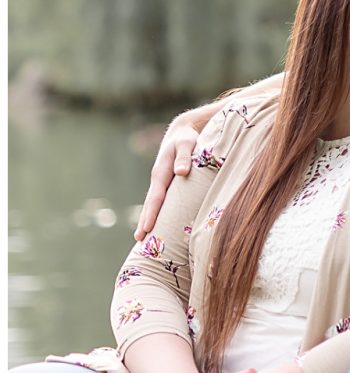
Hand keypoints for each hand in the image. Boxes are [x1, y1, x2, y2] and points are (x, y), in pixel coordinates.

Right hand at [133, 117, 203, 242]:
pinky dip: (158, 213)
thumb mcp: (187, 143)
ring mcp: (162, 183)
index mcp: (161, 172)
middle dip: (145, 221)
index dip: (151, 213)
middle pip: (151, 204)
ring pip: (154, 204)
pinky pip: (162, 201)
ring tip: (143, 238)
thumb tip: (181, 172)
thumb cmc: (186, 138)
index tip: (146, 228)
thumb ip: (185, 156)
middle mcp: (159, 180)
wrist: (182, 132)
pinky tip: (159, 225)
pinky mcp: (168, 184)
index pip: (156, 197)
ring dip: (149, 219)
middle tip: (139, 239)